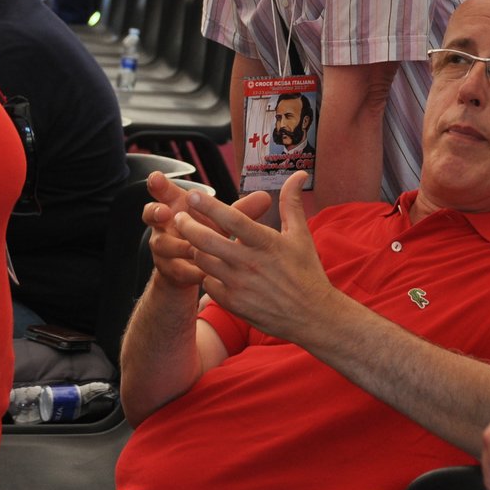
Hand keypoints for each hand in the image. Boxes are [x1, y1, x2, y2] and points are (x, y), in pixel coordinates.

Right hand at [143, 172, 264, 290]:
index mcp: (177, 207)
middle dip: (156, 212)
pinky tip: (202, 273)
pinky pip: (175, 269)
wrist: (196, 273)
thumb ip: (241, 211)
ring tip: (192, 249)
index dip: (157, 183)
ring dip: (177, 245)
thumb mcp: (224, 222)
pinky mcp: (168, 271)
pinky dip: (189, 270)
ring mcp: (163, 248)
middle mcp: (165, 225)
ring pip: (162, 245)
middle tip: (166, 213)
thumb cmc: (210, 238)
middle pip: (151, 214)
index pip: (163, 191)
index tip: (157, 177)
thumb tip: (265, 198)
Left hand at [171, 172, 335, 341]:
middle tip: (178, 216)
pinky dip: (206, 274)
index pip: (232, 219)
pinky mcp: (233, 303)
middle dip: (186, 225)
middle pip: (206, 241)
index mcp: (265, 243)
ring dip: (195, 248)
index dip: (209, 206)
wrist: (311, 315)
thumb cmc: (306, 272)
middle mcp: (249, 263)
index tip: (193, 195)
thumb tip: (299, 174)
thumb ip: (292, 203)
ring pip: (202, 261)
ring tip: (194, 240)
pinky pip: (207, 284)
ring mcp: (239, 285)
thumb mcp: (301, 235)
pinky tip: (211, 268)